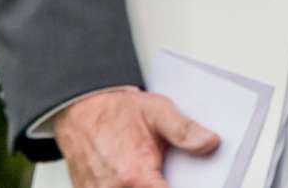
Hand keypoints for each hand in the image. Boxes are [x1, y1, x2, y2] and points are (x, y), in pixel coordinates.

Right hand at [53, 89, 218, 187]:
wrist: (78, 108)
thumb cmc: (114, 111)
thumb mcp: (156, 111)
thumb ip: (185, 130)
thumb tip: (209, 143)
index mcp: (136, 175)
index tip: (190, 184)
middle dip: (160, 185)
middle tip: (162, 173)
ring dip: (142, 186)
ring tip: (149, 173)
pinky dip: (125, 187)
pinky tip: (130, 178)